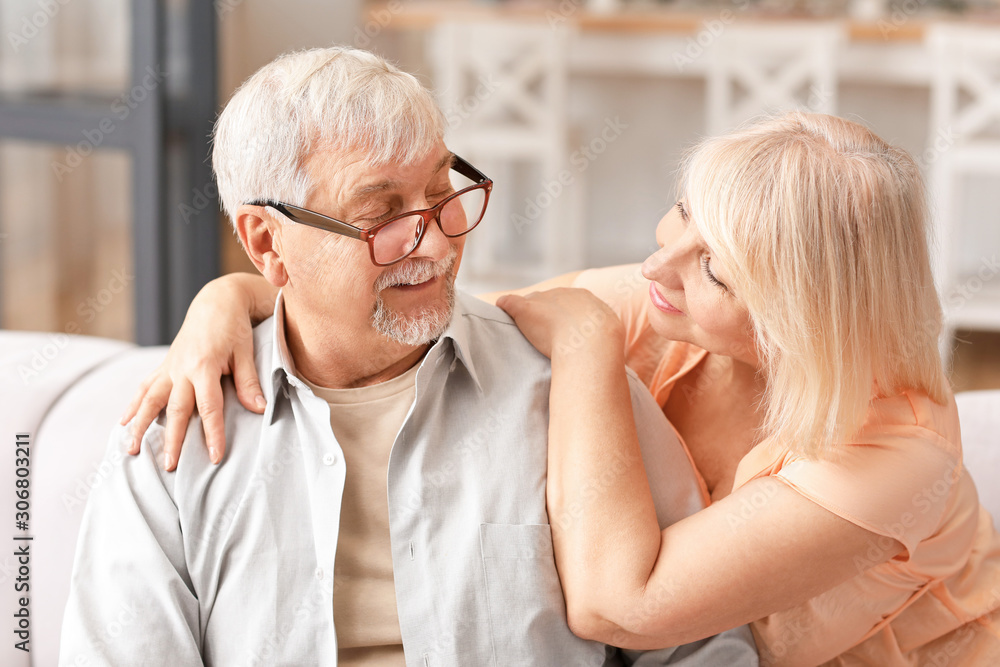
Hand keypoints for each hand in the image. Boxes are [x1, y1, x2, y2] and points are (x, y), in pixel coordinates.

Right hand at [120, 276, 264, 469]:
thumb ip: (249, 381)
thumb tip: (259, 409)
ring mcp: (170, 367)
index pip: (209, 407)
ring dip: (139, 426)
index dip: (213, 434)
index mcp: (204, 366)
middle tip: (170, 466)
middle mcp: (182, 369)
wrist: (216, 302)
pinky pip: (144, 387)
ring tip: (131, 451)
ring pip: (151, 400)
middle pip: (176, 410)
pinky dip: (133, 405)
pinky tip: (122, 424)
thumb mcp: (246, 351)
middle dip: (172, 439)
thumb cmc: (234, 327)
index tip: (215, 458)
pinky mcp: (165, 365)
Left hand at [496, 288, 623, 359]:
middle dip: (544, 311)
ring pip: (530, 301)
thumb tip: (602, 352)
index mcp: (586, 299)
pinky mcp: (525, 309)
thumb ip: (602, 338)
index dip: (563, 316)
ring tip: (521, 326)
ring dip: (525, 312)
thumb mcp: (608, 336)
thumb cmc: (602, 348)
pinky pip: (510, 303)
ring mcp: (544, 300)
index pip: (569, 302)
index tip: (560, 329)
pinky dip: (504, 306)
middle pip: (549, 299)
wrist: (590, 344)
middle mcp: (564, 294)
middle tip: (541, 329)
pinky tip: (499, 310)